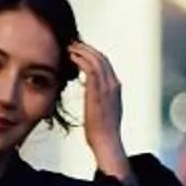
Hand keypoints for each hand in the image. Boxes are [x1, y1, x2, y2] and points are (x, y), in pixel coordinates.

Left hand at [69, 40, 129, 179]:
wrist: (106, 141)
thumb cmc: (101, 131)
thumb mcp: (104, 110)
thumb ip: (100, 99)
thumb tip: (92, 95)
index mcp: (116, 88)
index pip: (106, 64)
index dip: (93, 54)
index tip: (80, 50)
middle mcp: (114, 84)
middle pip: (102, 57)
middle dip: (87, 48)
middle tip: (72, 43)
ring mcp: (108, 86)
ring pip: (96, 59)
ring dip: (82, 50)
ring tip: (69, 46)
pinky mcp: (98, 90)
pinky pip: (90, 68)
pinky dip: (81, 59)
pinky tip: (70, 56)